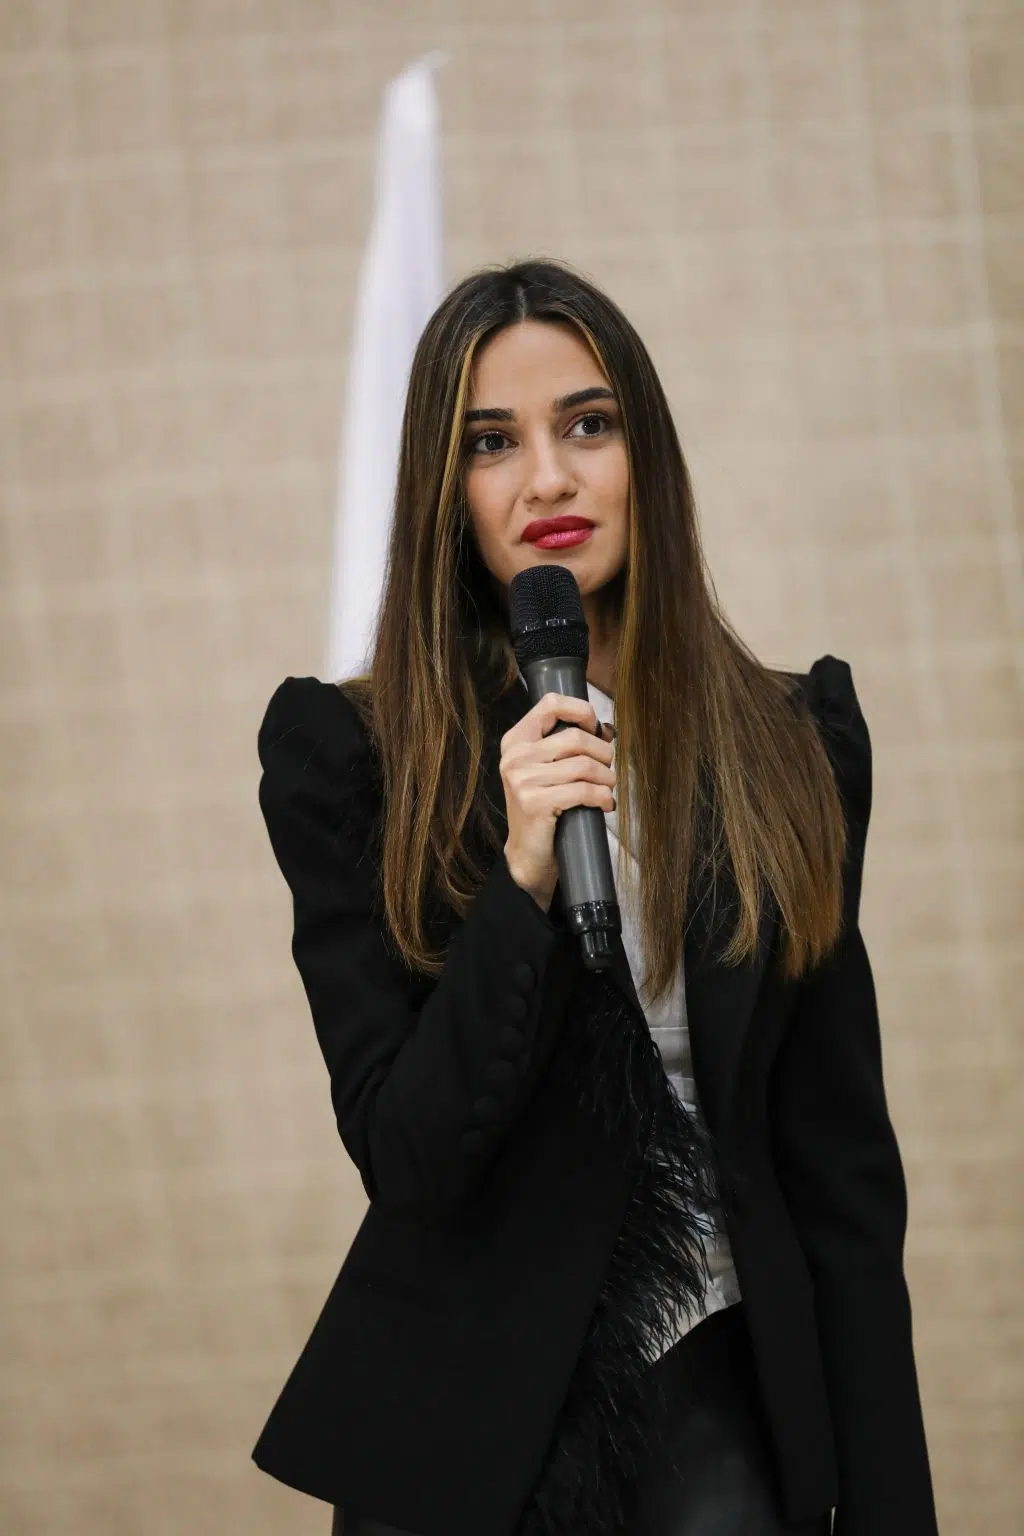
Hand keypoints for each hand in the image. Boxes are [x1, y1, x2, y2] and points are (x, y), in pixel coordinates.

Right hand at [501, 692, 615, 912]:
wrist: (527, 852)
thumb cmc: (544, 806)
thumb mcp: (549, 769)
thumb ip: (569, 746)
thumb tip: (607, 729)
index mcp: (516, 741)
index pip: (550, 704)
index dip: (581, 711)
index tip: (596, 728)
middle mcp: (515, 757)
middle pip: (575, 737)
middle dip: (603, 753)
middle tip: (607, 769)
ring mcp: (522, 780)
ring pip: (584, 765)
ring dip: (606, 778)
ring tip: (607, 788)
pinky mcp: (535, 803)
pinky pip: (583, 790)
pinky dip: (602, 796)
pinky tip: (604, 804)